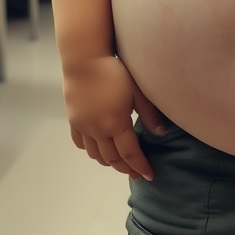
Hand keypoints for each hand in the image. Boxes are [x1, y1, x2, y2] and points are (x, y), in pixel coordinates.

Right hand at [62, 55, 164, 180]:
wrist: (84, 58)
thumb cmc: (114, 70)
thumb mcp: (137, 90)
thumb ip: (149, 113)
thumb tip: (161, 133)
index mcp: (115, 123)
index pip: (130, 154)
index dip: (140, 166)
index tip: (149, 175)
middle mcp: (97, 129)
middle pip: (112, 158)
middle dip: (126, 168)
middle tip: (137, 172)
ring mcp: (83, 126)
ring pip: (95, 154)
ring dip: (108, 162)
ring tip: (120, 163)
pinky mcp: (73, 120)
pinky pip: (81, 143)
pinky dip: (91, 151)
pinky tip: (99, 150)